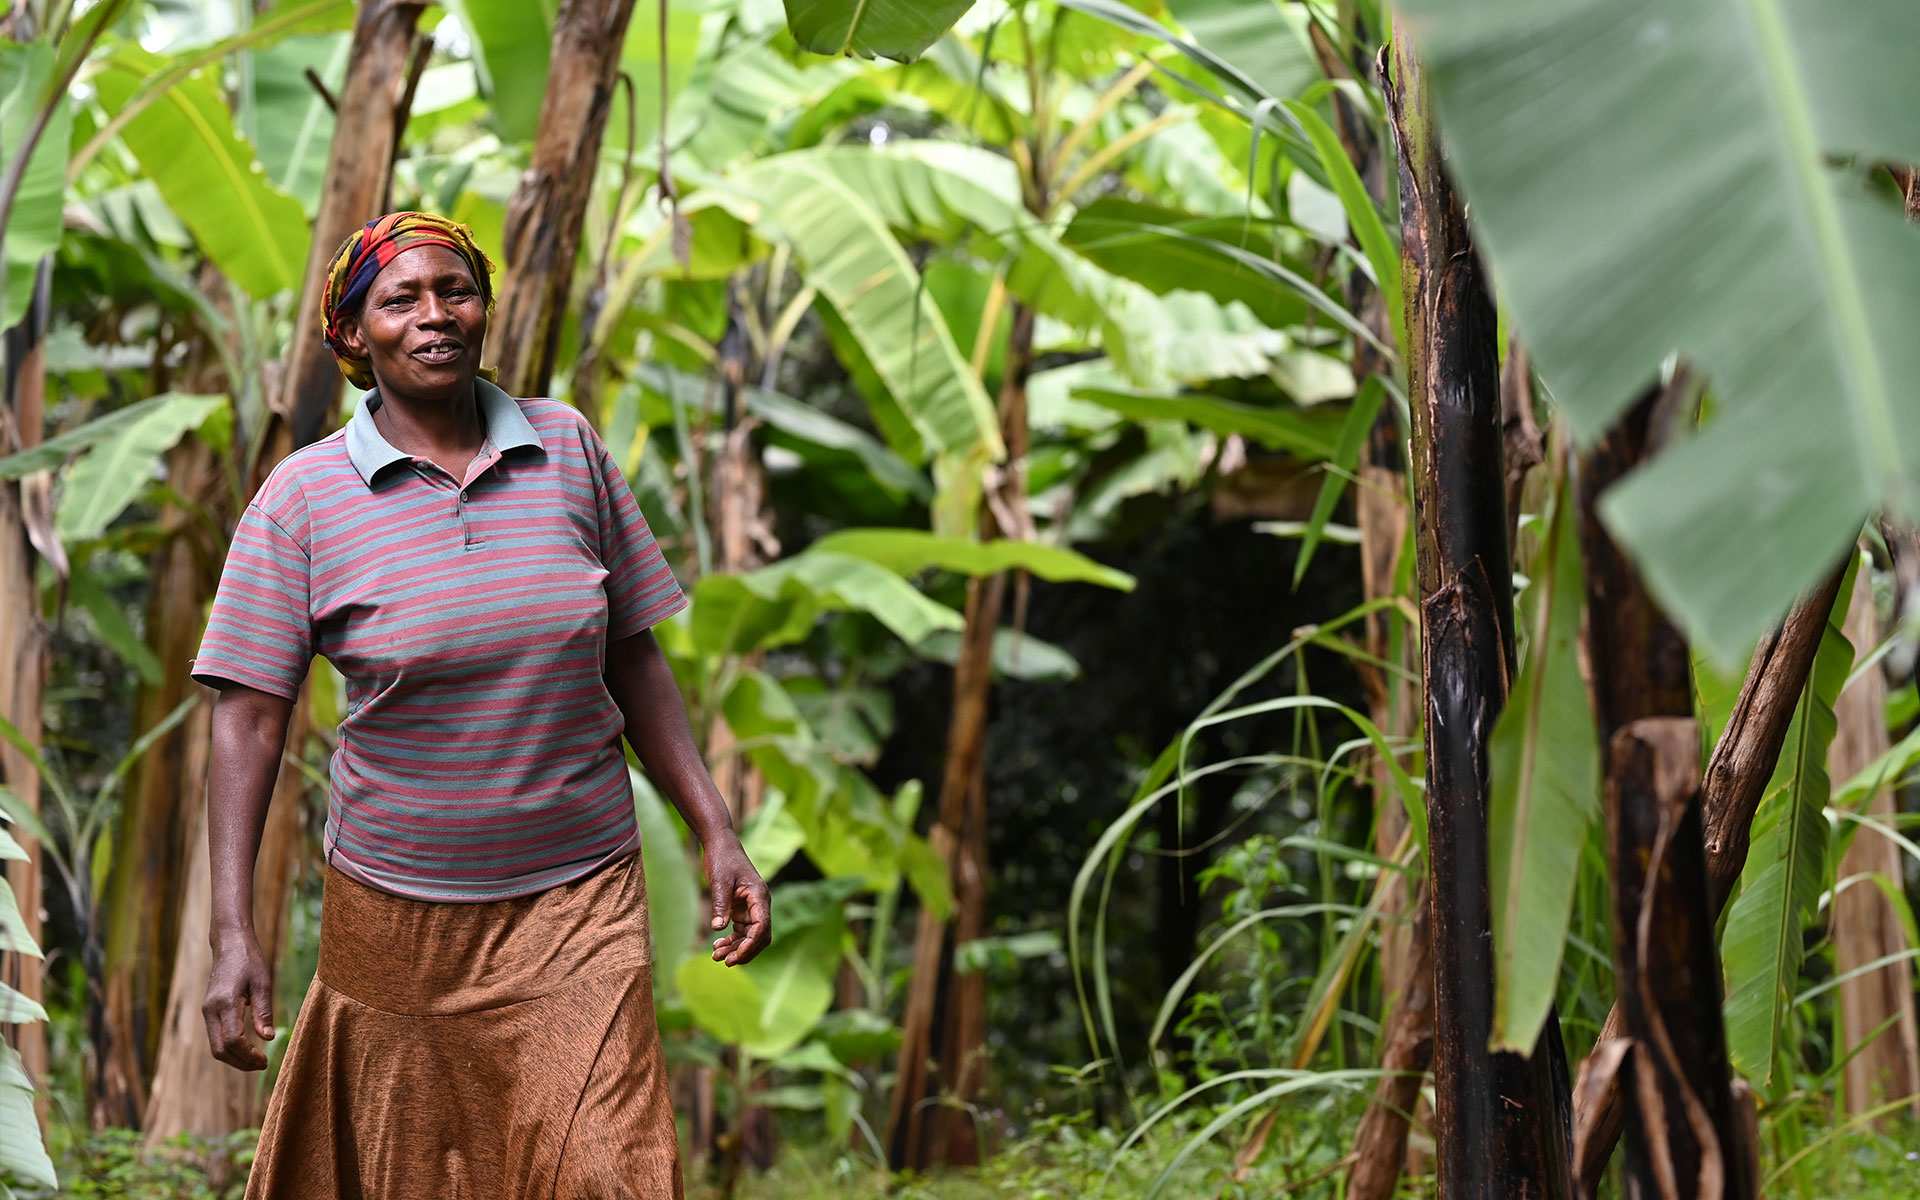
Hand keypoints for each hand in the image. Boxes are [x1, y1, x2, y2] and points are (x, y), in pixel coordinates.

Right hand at [203, 933, 274, 1069]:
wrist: (229, 944)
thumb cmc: (249, 960)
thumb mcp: (262, 983)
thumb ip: (263, 1011)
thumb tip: (268, 1039)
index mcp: (225, 1003)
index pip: (233, 1040)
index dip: (248, 1055)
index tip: (265, 1060)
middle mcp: (211, 1010)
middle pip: (219, 1050)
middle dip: (240, 1063)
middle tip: (262, 1065)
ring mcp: (207, 1011)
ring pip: (215, 1046)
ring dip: (234, 1058)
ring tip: (257, 1060)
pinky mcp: (209, 1011)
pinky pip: (216, 1037)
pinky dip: (230, 1048)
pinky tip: (247, 1048)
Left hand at [703, 836, 771, 966]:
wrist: (721, 845)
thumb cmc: (723, 859)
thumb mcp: (719, 881)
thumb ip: (720, 905)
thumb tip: (717, 929)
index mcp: (759, 896)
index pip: (762, 926)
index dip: (750, 945)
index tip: (735, 957)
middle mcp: (759, 904)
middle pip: (759, 936)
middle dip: (744, 951)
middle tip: (724, 961)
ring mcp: (752, 908)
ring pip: (749, 936)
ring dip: (736, 948)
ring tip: (716, 956)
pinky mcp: (742, 910)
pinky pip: (741, 931)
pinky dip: (731, 940)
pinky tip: (717, 945)